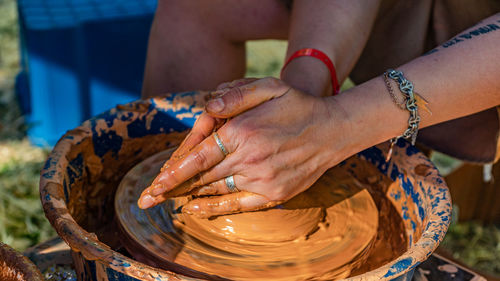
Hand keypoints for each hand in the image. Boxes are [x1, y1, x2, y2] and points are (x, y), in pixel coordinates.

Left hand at [138, 78, 351, 217]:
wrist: (332, 131)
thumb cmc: (297, 106)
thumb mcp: (269, 86)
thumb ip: (235, 94)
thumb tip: (206, 109)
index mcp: (243, 131)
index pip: (198, 157)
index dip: (173, 172)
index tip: (154, 184)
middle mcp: (250, 158)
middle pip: (202, 177)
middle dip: (173, 188)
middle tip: (149, 198)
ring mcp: (262, 179)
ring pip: (216, 190)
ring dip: (189, 196)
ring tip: (167, 201)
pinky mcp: (274, 194)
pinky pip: (237, 205)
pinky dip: (213, 208)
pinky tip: (194, 210)